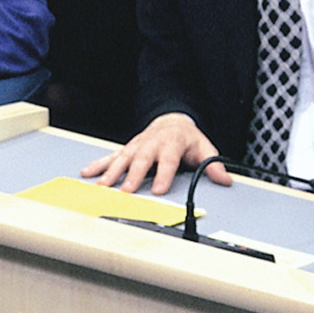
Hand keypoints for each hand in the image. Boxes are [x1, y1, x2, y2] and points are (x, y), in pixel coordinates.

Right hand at [88, 111, 220, 196]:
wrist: (171, 121)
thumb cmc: (187, 138)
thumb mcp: (204, 147)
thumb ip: (213, 164)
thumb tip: (225, 179)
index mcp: (171, 142)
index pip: (168, 160)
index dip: (163, 175)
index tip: (158, 190)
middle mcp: (151, 143)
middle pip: (141, 160)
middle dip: (132, 176)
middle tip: (126, 191)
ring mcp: (136, 145)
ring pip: (122, 158)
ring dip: (111, 172)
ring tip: (103, 185)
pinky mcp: (127, 148)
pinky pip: (111, 156)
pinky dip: (98, 164)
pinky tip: (88, 173)